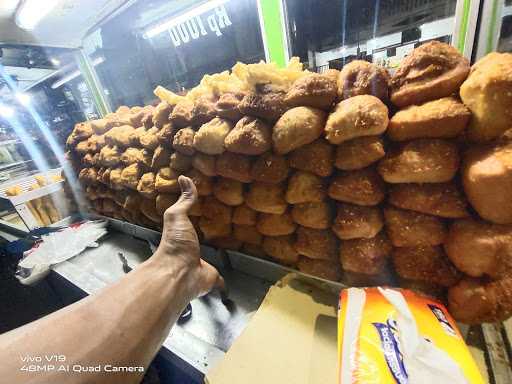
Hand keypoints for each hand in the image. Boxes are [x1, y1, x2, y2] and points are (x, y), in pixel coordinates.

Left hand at [154, 175, 223, 297]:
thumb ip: (184, 200)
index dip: (193, 227)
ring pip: (211, 263)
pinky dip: (225, 283)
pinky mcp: (212, 280)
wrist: (179, 273)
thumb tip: (185, 178)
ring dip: (216, 262)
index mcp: (183, 239)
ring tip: (226, 255)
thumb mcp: (177, 216)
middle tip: (219, 238)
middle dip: (207, 244)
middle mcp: (190, 255)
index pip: (189, 231)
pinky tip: (228, 283)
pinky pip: (220, 281)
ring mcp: (201, 269)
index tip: (202, 221)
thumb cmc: (175, 244)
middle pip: (201, 248)